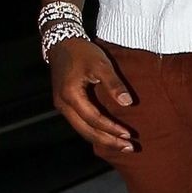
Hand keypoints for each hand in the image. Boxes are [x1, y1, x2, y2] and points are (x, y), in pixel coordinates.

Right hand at [48, 39, 135, 155]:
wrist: (62, 44)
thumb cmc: (83, 52)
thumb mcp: (101, 64)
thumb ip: (114, 84)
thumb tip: (128, 104)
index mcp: (71, 95)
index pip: (94, 119)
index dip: (112, 128)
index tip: (129, 134)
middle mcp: (63, 105)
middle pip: (86, 131)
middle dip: (108, 141)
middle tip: (130, 148)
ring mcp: (62, 106)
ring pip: (82, 130)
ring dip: (102, 139)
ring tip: (122, 146)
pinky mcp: (65, 105)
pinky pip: (80, 124)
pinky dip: (95, 132)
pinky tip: (108, 136)